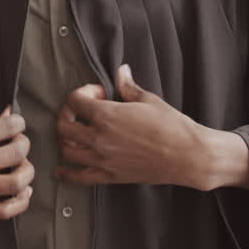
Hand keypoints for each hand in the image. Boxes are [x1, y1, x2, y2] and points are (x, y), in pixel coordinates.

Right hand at [0, 107, 33, 225]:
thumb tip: (7, 115)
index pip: (7, 127)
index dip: (17, 122)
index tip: (15, 123)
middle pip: (17, 152)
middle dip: (23, 143)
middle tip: (18, 141)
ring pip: (17, 182)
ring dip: (27, 170)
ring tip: (20, 164)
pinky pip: (6, 210)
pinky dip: (21, 201)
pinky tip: (23, 190)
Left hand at [54, 66, 248, 191]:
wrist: (188, 156)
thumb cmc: (172, 126)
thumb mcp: (149, 100)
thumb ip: (128, 86)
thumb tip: (121, 71)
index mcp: (107, 116)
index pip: (74, 100)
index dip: (83, 92)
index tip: (98, 93)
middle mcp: (99, 138)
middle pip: (63, 125)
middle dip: (68, 114)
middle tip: (81, 112)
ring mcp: (103, 159)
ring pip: (66, 150)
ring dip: (65, 139)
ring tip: (76, 134)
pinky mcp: (111, 176)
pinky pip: (80, 178)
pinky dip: (66, 174)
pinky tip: (60, 170)